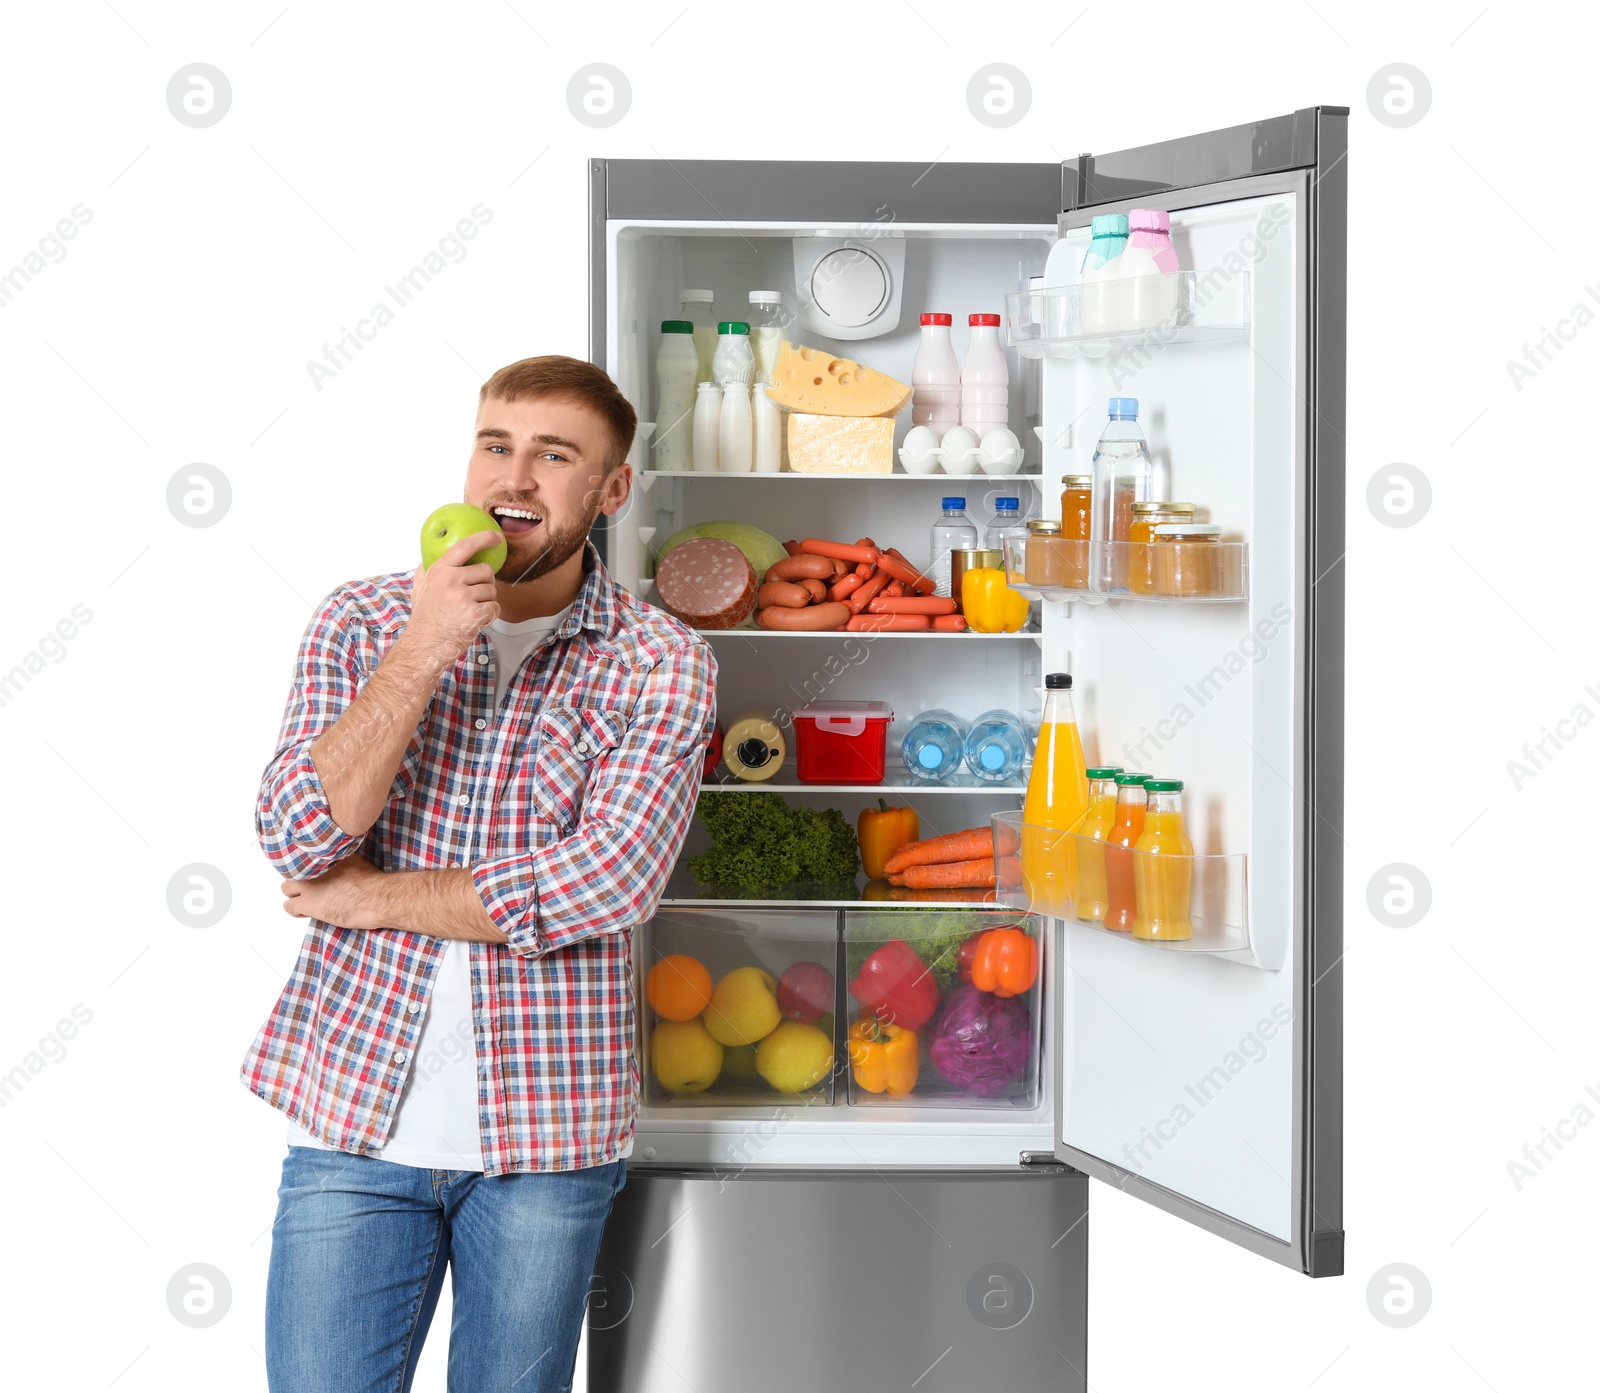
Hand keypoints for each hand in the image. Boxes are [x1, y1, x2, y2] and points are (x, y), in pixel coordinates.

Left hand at [282, 853, 385, 929]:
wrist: (376, 897)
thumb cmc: (372, 882)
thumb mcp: (355, 860)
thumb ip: (339, 859)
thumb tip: (335, 863)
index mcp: (324, 854)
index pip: (303, 858)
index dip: (308, 869)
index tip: (314, 875)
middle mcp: (312, 867)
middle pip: (292, 871)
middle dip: (299, 880)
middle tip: (310, 888)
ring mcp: (308, 884)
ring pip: (286, 888)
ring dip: (295, 895)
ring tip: (307, 901)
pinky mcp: (308, 903)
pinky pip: (289, 906)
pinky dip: (296, 911)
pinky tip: (306, 912)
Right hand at [405, 530, 500, 666]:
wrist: (424, 646)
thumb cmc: (424, 620)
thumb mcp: (419, 590)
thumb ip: (425, 573)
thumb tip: (427, 558)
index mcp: (439, 570)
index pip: (465, 546)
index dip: (484, 538)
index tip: (496, 536)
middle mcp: (451, 580)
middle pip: (486, 571)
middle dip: (485, 583)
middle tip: (472, 597)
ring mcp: (463, 597)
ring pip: (492, 591)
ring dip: (486, 602)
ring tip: (468, 612)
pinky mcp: (475, 613)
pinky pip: (495, 607)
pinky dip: (490, 615)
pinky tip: (475, 621)